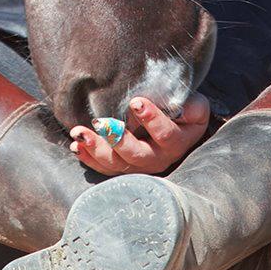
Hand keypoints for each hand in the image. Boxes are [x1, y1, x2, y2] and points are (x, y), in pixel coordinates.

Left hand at [69, 94, 210, 175]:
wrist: (179, 121)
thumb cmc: (185, 108)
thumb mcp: (194, 105)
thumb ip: (189, 106)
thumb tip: (178, 106)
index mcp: (177, 142)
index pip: (166, 134)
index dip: (152, 120)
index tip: (136, 102)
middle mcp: (159, 158)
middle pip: (138, 156)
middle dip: (117, 140)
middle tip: (99, 123)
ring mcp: (139, 165)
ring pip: (118, 164)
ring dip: (96, 149)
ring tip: (79, 133)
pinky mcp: (124, 166)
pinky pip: (106, 167)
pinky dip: (89, 158)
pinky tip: (76, 146)